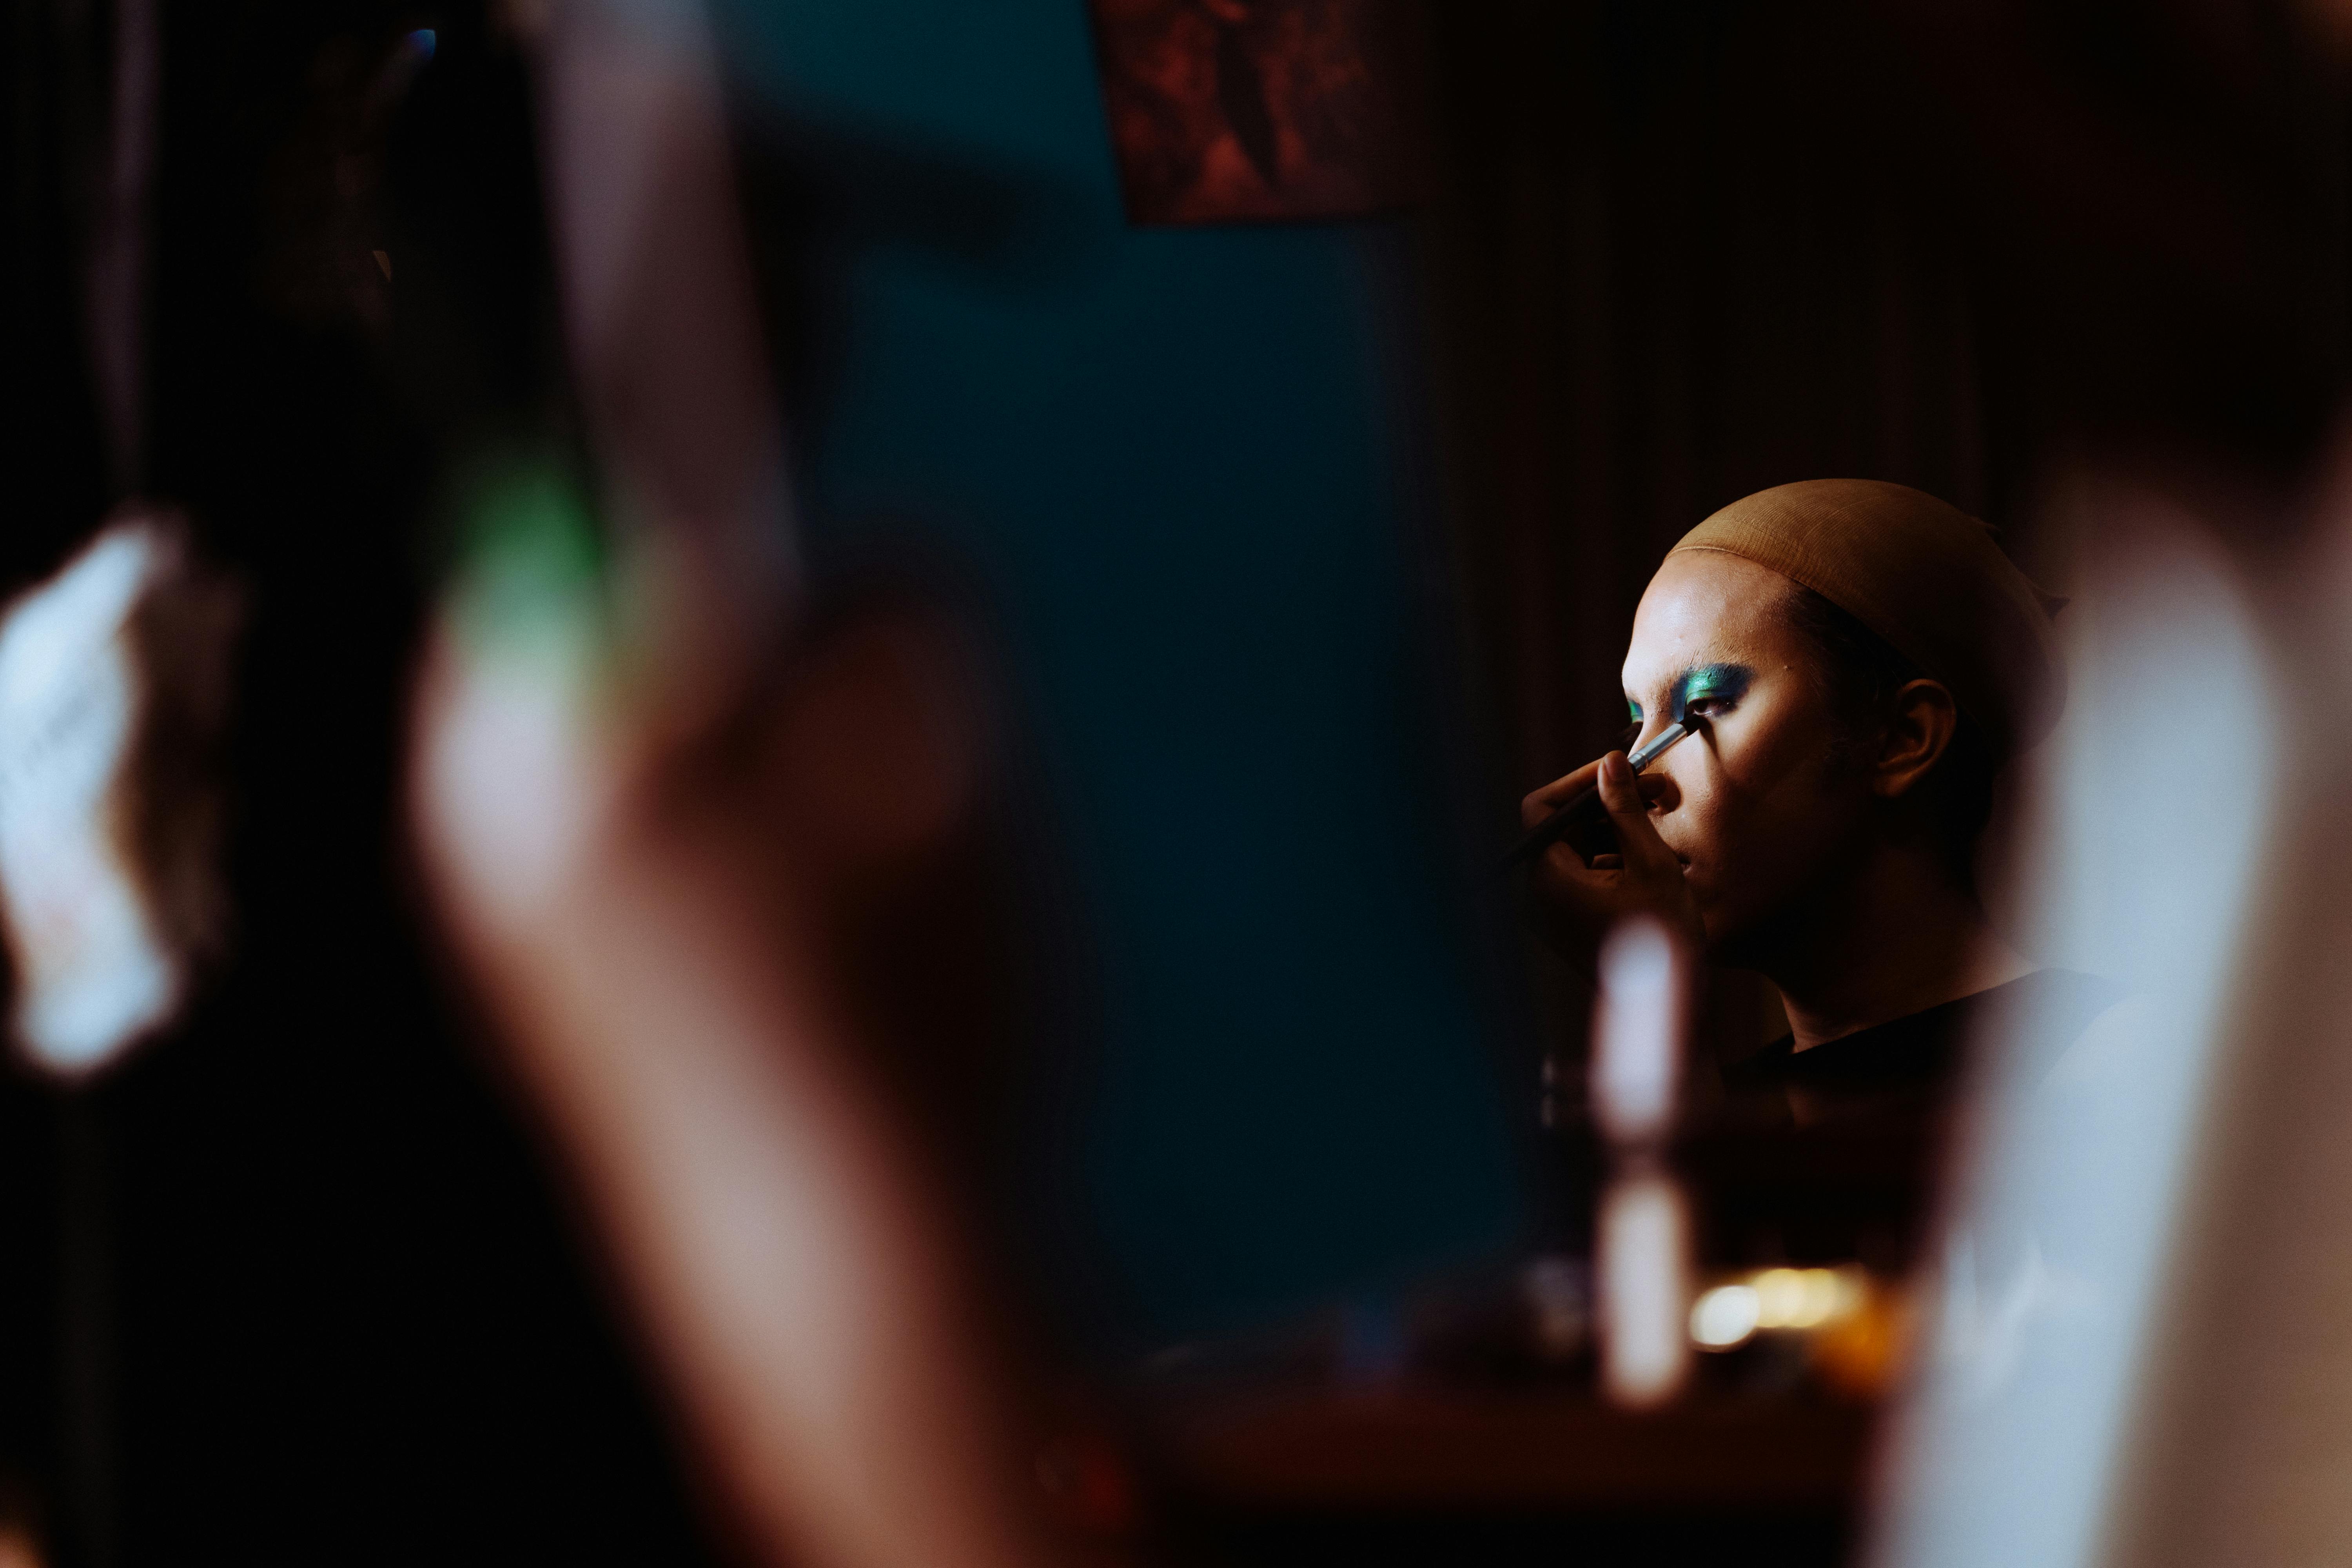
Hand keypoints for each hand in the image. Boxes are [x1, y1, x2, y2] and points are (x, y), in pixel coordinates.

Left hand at [1519, 750, 1703, 967]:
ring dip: (1615, 827)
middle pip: (1561, 825)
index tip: (1620, 770)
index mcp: (1546, 879)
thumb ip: (1626, 810)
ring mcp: (1551, 909)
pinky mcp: (1568, 918)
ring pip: (1576, 847)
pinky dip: (1612, 855)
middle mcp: (1537, 894)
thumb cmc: (1664, 938)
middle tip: (1656, 789)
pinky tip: (1649, 854)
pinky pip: (1582, 872)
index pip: (1541, 808)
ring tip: (1660, 816)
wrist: (1669, 1003)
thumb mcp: (1650, 863)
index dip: (1580, 782)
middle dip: (1606, 803)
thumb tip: (1611, 762)